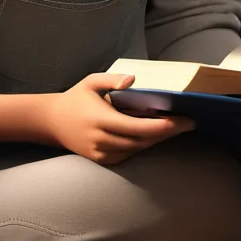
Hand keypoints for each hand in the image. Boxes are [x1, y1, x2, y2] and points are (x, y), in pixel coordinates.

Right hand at [37, 73, 195, 165]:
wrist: (52, 122)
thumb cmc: (76, 98)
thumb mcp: (91, 81)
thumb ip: (112, 80)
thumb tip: (133, 79)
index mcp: (101, 119)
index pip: (138, 127)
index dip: (163, 126)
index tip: (182, 120)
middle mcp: (103, 140)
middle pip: (143, 140)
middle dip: (167, 132)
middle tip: (188, 123)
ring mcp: (102, 153)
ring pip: (138, 148)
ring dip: (157, 138)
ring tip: (176, 125)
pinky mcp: (103, 160)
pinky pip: (129, 153)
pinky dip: (143, 143)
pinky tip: (154, 133)